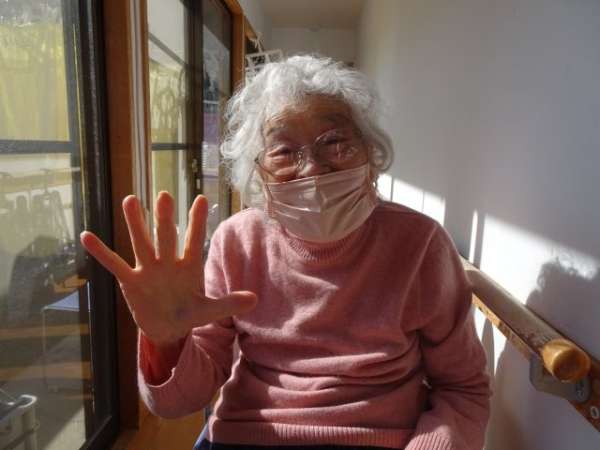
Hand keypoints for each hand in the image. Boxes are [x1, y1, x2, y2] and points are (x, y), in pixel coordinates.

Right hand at [80, 192, 256, 346]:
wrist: (167, 328)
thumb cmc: (189, 312)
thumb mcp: (209, 310)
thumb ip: (229, 303)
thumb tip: (255, 299)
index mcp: (189, 267)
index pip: (195, 241)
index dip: (197, 222)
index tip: (202, 199)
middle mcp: (168, 262)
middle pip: (166, 237)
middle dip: (166, 219)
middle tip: (164, 195)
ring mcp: (148, 269)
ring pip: (141, 243)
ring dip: (136, 224)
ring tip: (131, 200)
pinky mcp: (130, 281)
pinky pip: (114, 264)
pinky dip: (101, 253)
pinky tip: (87, 236)